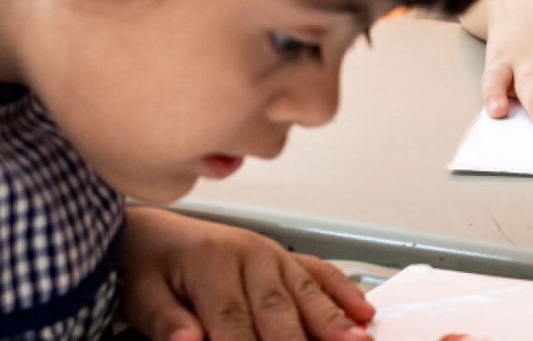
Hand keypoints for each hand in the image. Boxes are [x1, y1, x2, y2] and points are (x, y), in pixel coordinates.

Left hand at [119, 207, 374, 340]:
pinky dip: (343, 292)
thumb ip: (165, 320)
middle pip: (278, 310)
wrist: (151, 232)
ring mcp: (272, 255)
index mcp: (211, 264)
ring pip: (307, 293)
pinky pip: (320, 273)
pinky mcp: (285, 259)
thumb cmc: (145, 265)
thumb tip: (188, 340)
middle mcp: (249, 256)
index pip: (232, 322)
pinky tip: (363, 312)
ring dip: (334, 321)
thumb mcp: (140, 295)